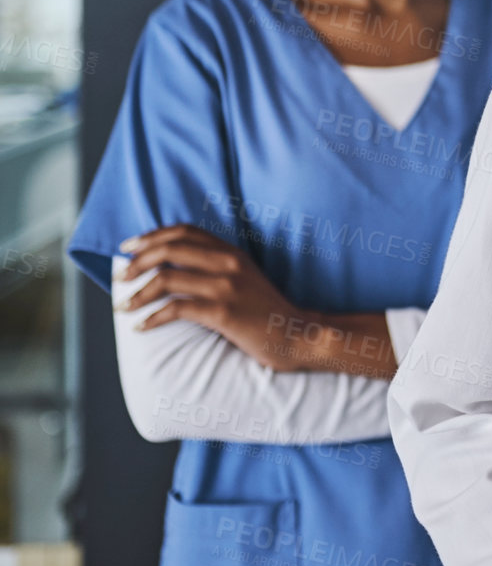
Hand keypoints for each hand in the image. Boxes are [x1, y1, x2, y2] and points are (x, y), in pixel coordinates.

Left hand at [114, 224, 306, 370]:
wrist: (297, 334)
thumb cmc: (266, 312)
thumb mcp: (245, 278)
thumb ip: (217, 267)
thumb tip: (175, 267)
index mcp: (232, 252)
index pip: (184, 231)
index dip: (152, 236)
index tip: (128, 247)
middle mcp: (228, 263)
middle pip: (170, 250)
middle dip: (137, 262)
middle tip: (120, 278)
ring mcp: (226, 286)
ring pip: (167, 278)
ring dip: (137, 293)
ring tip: (123, 307)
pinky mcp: (223, 312)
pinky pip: (176, 309)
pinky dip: (152, 318)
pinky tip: (141, 327)